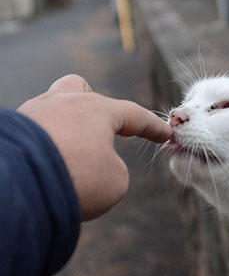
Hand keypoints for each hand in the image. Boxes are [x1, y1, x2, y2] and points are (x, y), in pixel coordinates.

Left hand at [17, 74, 172, 220]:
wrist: (22, 186)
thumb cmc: (78, 179)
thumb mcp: (115, 181)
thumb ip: (113, 168)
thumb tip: (95, 164)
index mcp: (96, 110)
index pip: (133, 114)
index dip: (153, 126)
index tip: (165, 133)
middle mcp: (62, 104)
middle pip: (79, 89)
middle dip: (91, 104)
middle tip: (98, 128)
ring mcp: (32, 115)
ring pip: (50, 111)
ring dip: (63, 131)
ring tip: (69, 159)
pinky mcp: (10, 132)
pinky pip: (33, 135)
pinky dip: (43, 150)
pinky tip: (46, 169)